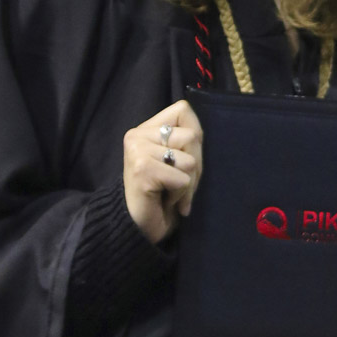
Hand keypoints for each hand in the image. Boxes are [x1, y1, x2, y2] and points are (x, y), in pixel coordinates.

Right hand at [123, 99, 202, 243]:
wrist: (139, 227)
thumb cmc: (162, 193)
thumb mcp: (175, 160)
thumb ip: (185, 142)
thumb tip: (199, 133)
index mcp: (146, 129)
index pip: (183, 110)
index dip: (195, 134)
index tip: (186, 157)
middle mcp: (137, 135)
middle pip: (192, 137)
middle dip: (196, 166)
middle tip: (180, 183)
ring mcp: (137, 151)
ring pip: (190, 160)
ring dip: (188, 183)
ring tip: (170, 191)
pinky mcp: (142, 170)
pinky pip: (183, 179)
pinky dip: (180, 195)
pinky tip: (165, 200)